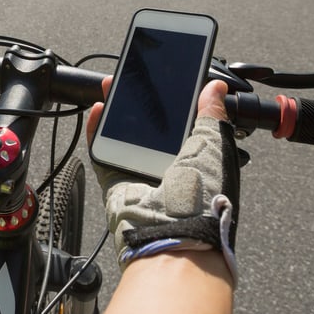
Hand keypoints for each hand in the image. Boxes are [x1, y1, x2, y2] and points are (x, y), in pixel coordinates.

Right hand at [86, 79, 240, 279]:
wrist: (176, 233)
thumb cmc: (204, 197)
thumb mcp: (215, 145)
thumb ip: (211, 115)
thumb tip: (215, 88)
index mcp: (197, 163)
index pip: (184, 125)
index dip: (174, 103)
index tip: (166, 82)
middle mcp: (168, 170)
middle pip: (150, 129)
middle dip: (140, 103)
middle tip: (133, 80)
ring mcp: (140, 176)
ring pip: (124, 136)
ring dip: (116, 111)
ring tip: (112, 86)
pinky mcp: (116, 182)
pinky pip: (103, 152)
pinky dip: (97, 131)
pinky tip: (99, 109)